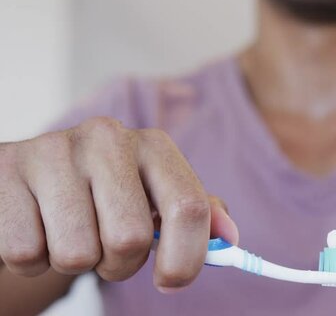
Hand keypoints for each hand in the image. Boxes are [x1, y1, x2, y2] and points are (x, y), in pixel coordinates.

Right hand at [0, 117, 238, 292]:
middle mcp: (107, 137)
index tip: (171, 280)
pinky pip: (26, 253)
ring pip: (77, 254)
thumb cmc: (104, 195)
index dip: (187, 258)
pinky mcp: (5, 170)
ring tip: (69, 233)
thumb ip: (197, 214)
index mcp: (153, 145)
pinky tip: (36, 228)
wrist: (31, 179)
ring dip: (75, 262)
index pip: (191, 208)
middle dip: (120, 265)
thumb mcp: (153, 196)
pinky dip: (33, 260)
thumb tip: (231, 239)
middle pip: (130, 239)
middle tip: (107, 250)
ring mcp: (53, 149)